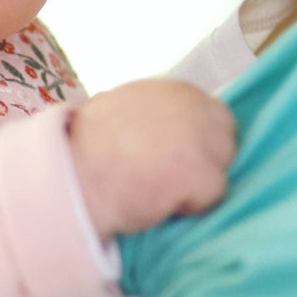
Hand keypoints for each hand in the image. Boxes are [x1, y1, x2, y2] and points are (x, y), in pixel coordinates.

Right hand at [68, 78, 236, 236]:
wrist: (71, 175)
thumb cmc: (84, 147)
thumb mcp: (120, 107)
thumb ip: (153, 111)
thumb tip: (166, 126)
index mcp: (175, 90)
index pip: (214, 116)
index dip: (197, 141)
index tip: (172, 156)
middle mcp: (193, 106)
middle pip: (225, 140)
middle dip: (205, 160)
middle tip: (169, 176)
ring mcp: (200, 139)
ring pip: (221, 169)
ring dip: (198, 183)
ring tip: (161, 190)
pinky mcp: (201, 173)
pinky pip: (213, 197)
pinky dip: (192, 207)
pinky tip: (161, 203)